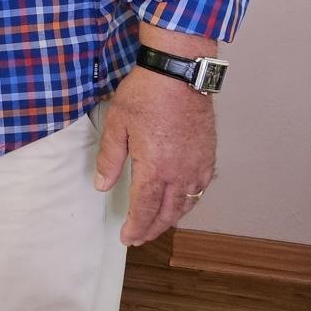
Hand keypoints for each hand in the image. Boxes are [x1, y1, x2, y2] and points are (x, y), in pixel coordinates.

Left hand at [93, 65, 215, 245]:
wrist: (179, 72)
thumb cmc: (146, 94)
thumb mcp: (116, 124)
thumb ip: (109, 159)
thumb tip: (102, 185)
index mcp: (154, 167)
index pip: (144, 209)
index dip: (135, 227)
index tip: (126, 238)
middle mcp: (179, 171)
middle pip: (167, 213)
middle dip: (152, 229)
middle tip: (139, 237)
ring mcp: (197, 164)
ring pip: (187, 204)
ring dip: (171, 219)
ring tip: (157, 225)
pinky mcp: (208, 154)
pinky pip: (201, 188)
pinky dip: (190, 201)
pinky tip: (182, 202)